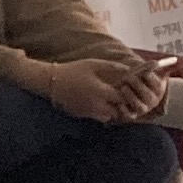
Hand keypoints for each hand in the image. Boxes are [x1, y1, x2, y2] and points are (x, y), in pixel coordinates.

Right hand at [35, 56, 160, 122]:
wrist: (52, 82)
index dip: (130, 94)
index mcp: (101, 91)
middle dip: (123, 105)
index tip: (130, 88)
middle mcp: (97, 105)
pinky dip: (104, 113)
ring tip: (113, 99)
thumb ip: (113, 67)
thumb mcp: (94, 65)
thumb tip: (129, 70)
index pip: (124, 98)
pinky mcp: (84, 116)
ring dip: (114, 110)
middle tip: (124, 96)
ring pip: (110, 117)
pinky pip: (99, 118)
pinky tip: (101, 103)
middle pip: (119, 111)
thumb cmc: (74, 70)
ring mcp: (90, 112)